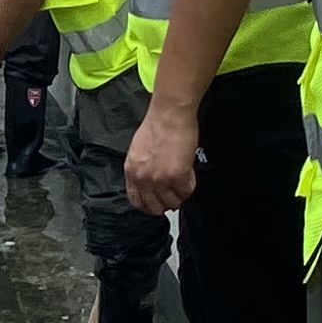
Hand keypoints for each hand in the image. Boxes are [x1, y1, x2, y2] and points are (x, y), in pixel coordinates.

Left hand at [124, 97, 200, 213]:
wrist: (170, 114)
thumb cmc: (157, 125)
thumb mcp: (138, 151)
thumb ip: (141, 169)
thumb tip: (150, 181)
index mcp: (131, 171)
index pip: (137, 202)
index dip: (149, 204)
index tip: (158, 201)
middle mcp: (143, 178)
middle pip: (155, 208)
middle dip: (166, 202)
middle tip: (174, 192)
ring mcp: (159, 179)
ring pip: (173, 203)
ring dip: (180, 194)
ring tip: (182, 179)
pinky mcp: (176, 176)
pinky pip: (187, 191)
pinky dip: (190, 183)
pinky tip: (188, 170)